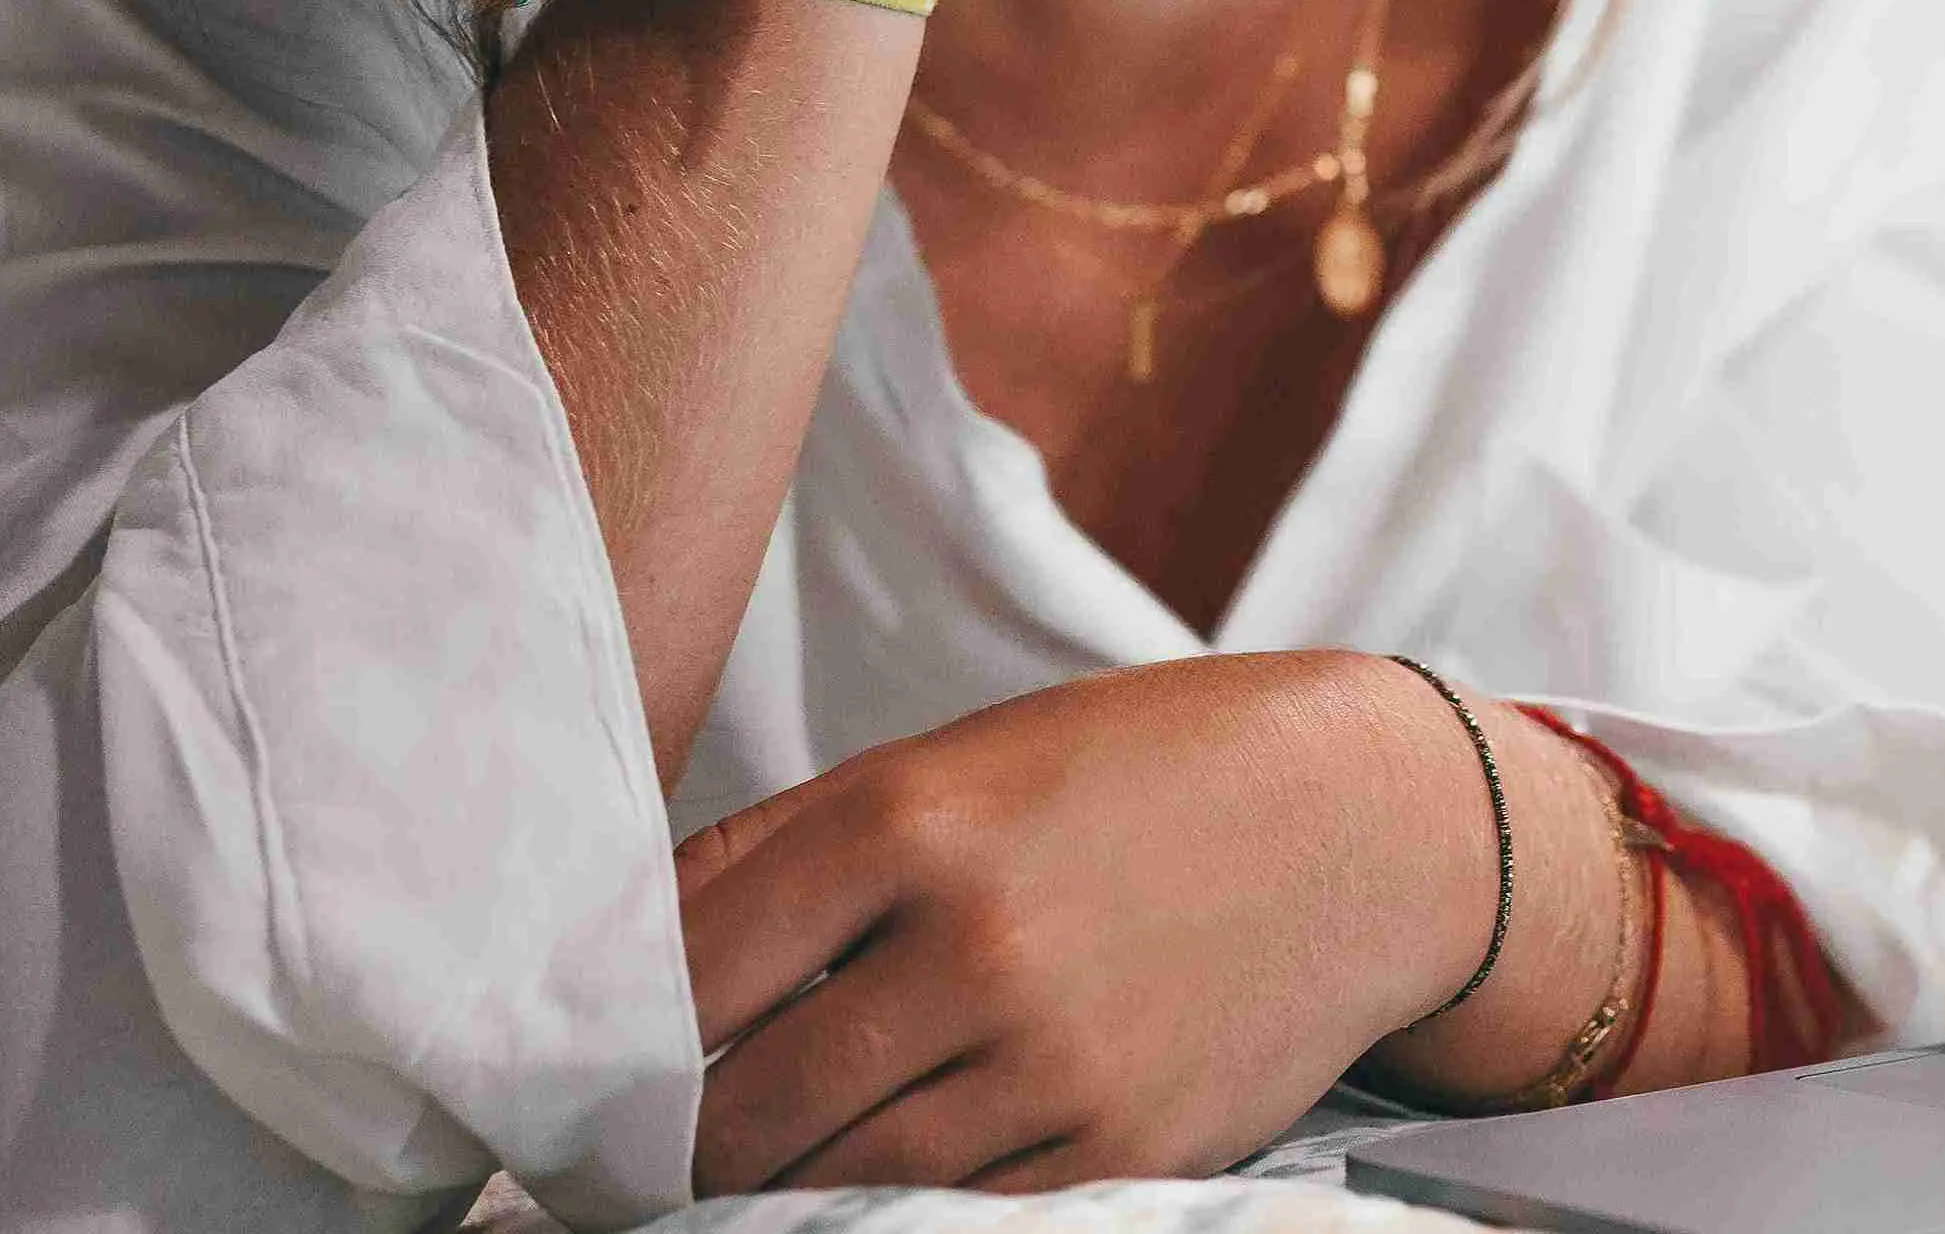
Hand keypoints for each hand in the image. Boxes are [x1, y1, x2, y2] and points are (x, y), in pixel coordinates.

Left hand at [676, 652, 1483, 1192]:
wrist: (1368, 825)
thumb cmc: (1143, 773)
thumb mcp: (963, 757)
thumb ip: (791, 844)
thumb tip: (621, 941)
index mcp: (914, 819)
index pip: (688, 974)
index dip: (611, 1044)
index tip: (575, 1079)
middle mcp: (976, 943)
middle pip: (746, 1106)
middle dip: (675, 1146)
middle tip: (635, 1156)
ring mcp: (1055, 1058)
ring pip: (838, 1182)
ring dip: (771, 1191)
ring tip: (734, 1178)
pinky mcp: (1123, 1149)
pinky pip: (957, 1220)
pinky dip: (889, 1213)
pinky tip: (860, 1189)